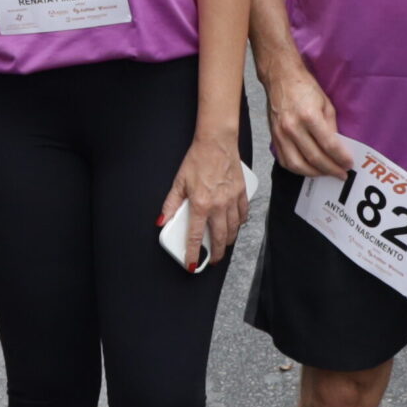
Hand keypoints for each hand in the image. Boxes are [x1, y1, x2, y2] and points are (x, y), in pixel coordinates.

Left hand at [160, 136, 250, 270]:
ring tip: (224, 245)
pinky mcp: (242, 193)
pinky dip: (239, 224)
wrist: (217, 142)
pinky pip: (243, 215)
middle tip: (213, 259)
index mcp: (200, 204)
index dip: (193, 254)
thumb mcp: (178, 182)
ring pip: (233, 229)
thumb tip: (162, 221)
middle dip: (216, 253)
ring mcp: (232, 200)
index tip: (192, 264)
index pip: (196, 237)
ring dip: (229, 241)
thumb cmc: (198, 159)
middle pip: (220, 238)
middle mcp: (218, 205)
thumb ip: (170, 205)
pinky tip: (235, 226)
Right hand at [264, 64, 351, 177]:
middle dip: (331, 169)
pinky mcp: (274, 138)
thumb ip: (331, 127)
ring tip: (326, 174)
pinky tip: (308, 169)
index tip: (349, 165)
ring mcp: (281, 134)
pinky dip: (298, 169)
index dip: (341, 158)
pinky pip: (285, 161)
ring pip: (298, 165)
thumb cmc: (305, 88)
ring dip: (314, 173)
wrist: (280, 78)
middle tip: (342, 174)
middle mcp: (293, 127)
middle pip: (314, 158)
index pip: (328, 145)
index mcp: (309, 116)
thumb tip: (337, 149)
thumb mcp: (326, 104)